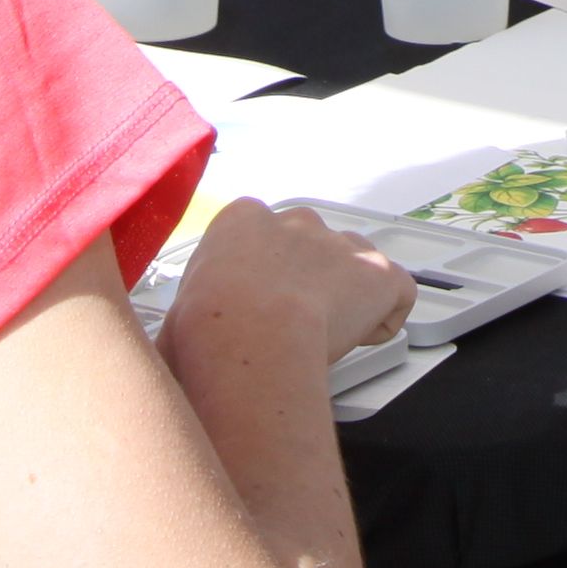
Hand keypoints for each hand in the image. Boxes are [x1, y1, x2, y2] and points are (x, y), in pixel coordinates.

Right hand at [165, 197, 414, 367]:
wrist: (249, 329)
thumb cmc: (204, 329)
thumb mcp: (174, 310)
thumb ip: (187, 313)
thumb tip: (169, 347)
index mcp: (241, 221)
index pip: (262, 237)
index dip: (265, 276)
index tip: (261, 305)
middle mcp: (296, 222)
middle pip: (313, 246)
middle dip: (309, 281)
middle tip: (295, 325)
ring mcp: (342, 243)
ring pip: (355, 266)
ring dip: (347, 296)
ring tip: (329, 336)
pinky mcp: (379, 272)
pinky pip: (397, 292)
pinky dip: (386, 316)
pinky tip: (365, 337)